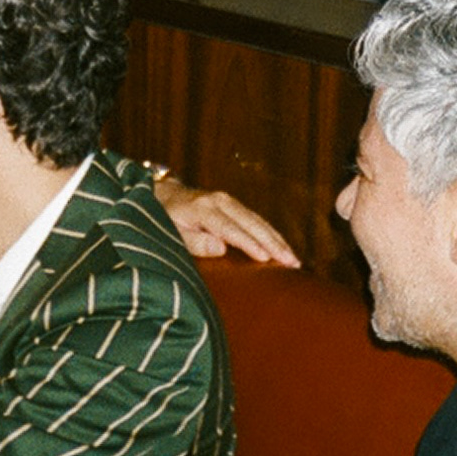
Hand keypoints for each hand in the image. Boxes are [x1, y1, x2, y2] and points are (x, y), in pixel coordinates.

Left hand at [156, 174, 298, 266]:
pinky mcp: (233, 204)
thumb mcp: (171, 231)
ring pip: (258, 220)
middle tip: (292, 262)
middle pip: (252, 223)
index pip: (231, 229)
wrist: (163, 193)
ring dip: (277, 239)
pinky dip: (270, 233)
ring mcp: (228, 200)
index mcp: (204, 209)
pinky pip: (255, 219)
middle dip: (274, 243)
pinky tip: (281, 246)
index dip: (249, 244)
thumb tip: (221, 248)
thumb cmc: (165, 218)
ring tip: (293, 258)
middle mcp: (220, 201)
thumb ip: (194, 241)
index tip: (267, 258)